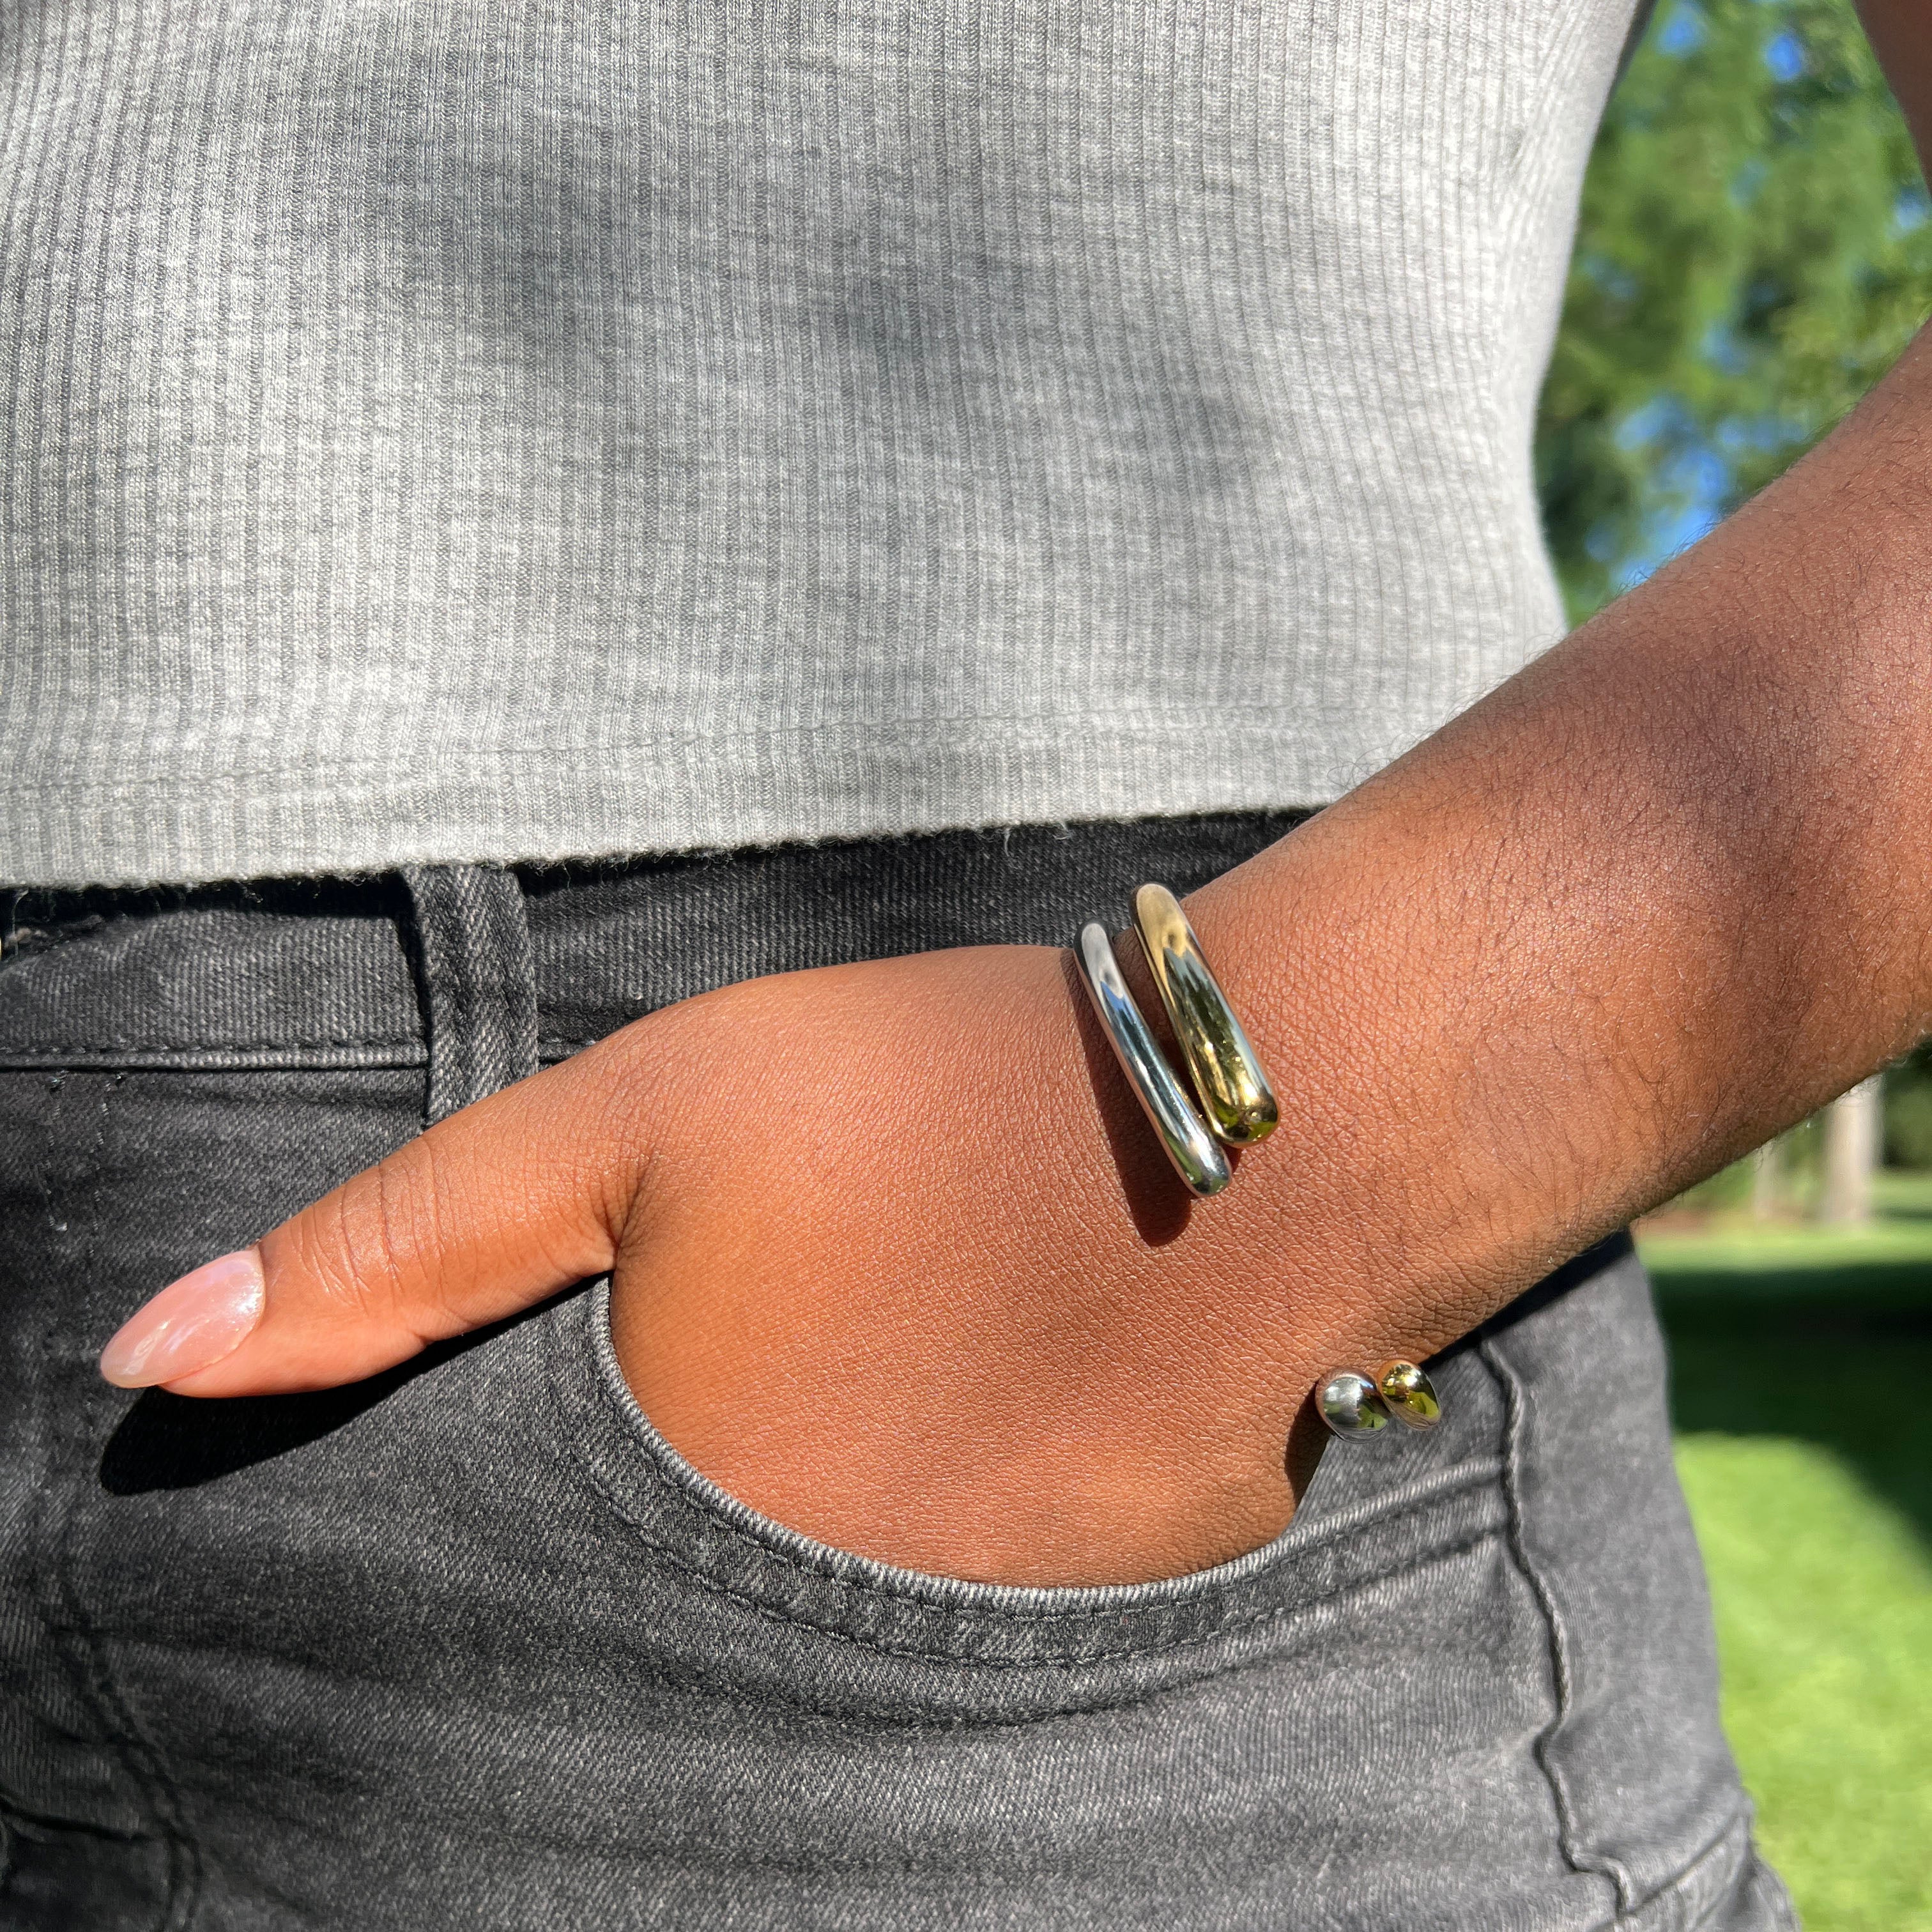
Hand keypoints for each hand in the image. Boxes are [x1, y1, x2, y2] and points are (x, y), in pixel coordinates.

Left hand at [97, 939, 1359, 1587]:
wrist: (1257, 1135)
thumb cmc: (936, 1101)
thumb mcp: (638, 1125)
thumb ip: (399, 1249)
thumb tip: (149, 1358)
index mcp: (676, 1506)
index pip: (512, 1606)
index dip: (501, 1535)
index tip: (536, 1466)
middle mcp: (808, 1628)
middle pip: (665, 1635)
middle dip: (660, 1548)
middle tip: (748, 1394)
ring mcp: (960, 1648)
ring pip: (811, 1640)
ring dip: (807, 1546)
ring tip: (871, 1402)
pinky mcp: (1084, 1632)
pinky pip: (953, 1630)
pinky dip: (934, 1543)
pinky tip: (975, 1424)